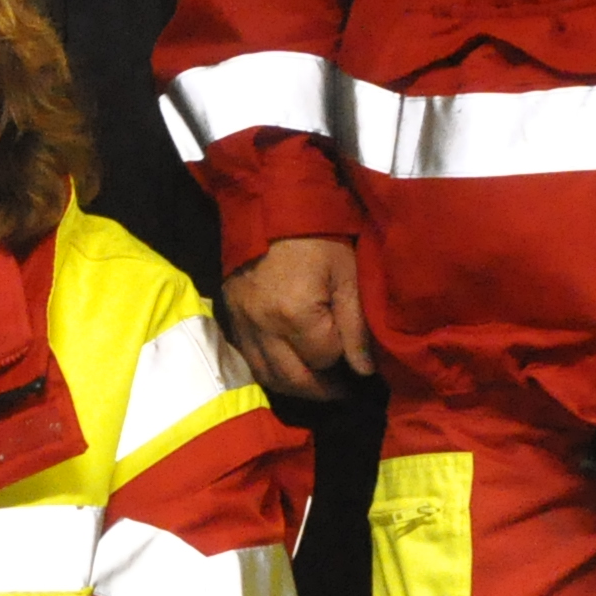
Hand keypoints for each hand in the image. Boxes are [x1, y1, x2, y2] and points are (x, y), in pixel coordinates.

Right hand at [219, 236, 374, 402]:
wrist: (270, 205)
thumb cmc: (318, 236)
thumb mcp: (347, 275)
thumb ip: (355, 326)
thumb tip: (364, 370)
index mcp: (295, 314)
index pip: (325, 359)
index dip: (345, 361)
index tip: (359, 358)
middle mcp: (263, 327)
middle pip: (294, 380)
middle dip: (322, 391)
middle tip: (343, 391)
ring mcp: (243, 325)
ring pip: (268, 377)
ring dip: (295, 388)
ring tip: (318, 385)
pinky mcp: (231, 319)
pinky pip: (250, 361)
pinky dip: (272, 372)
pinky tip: (290, 367)